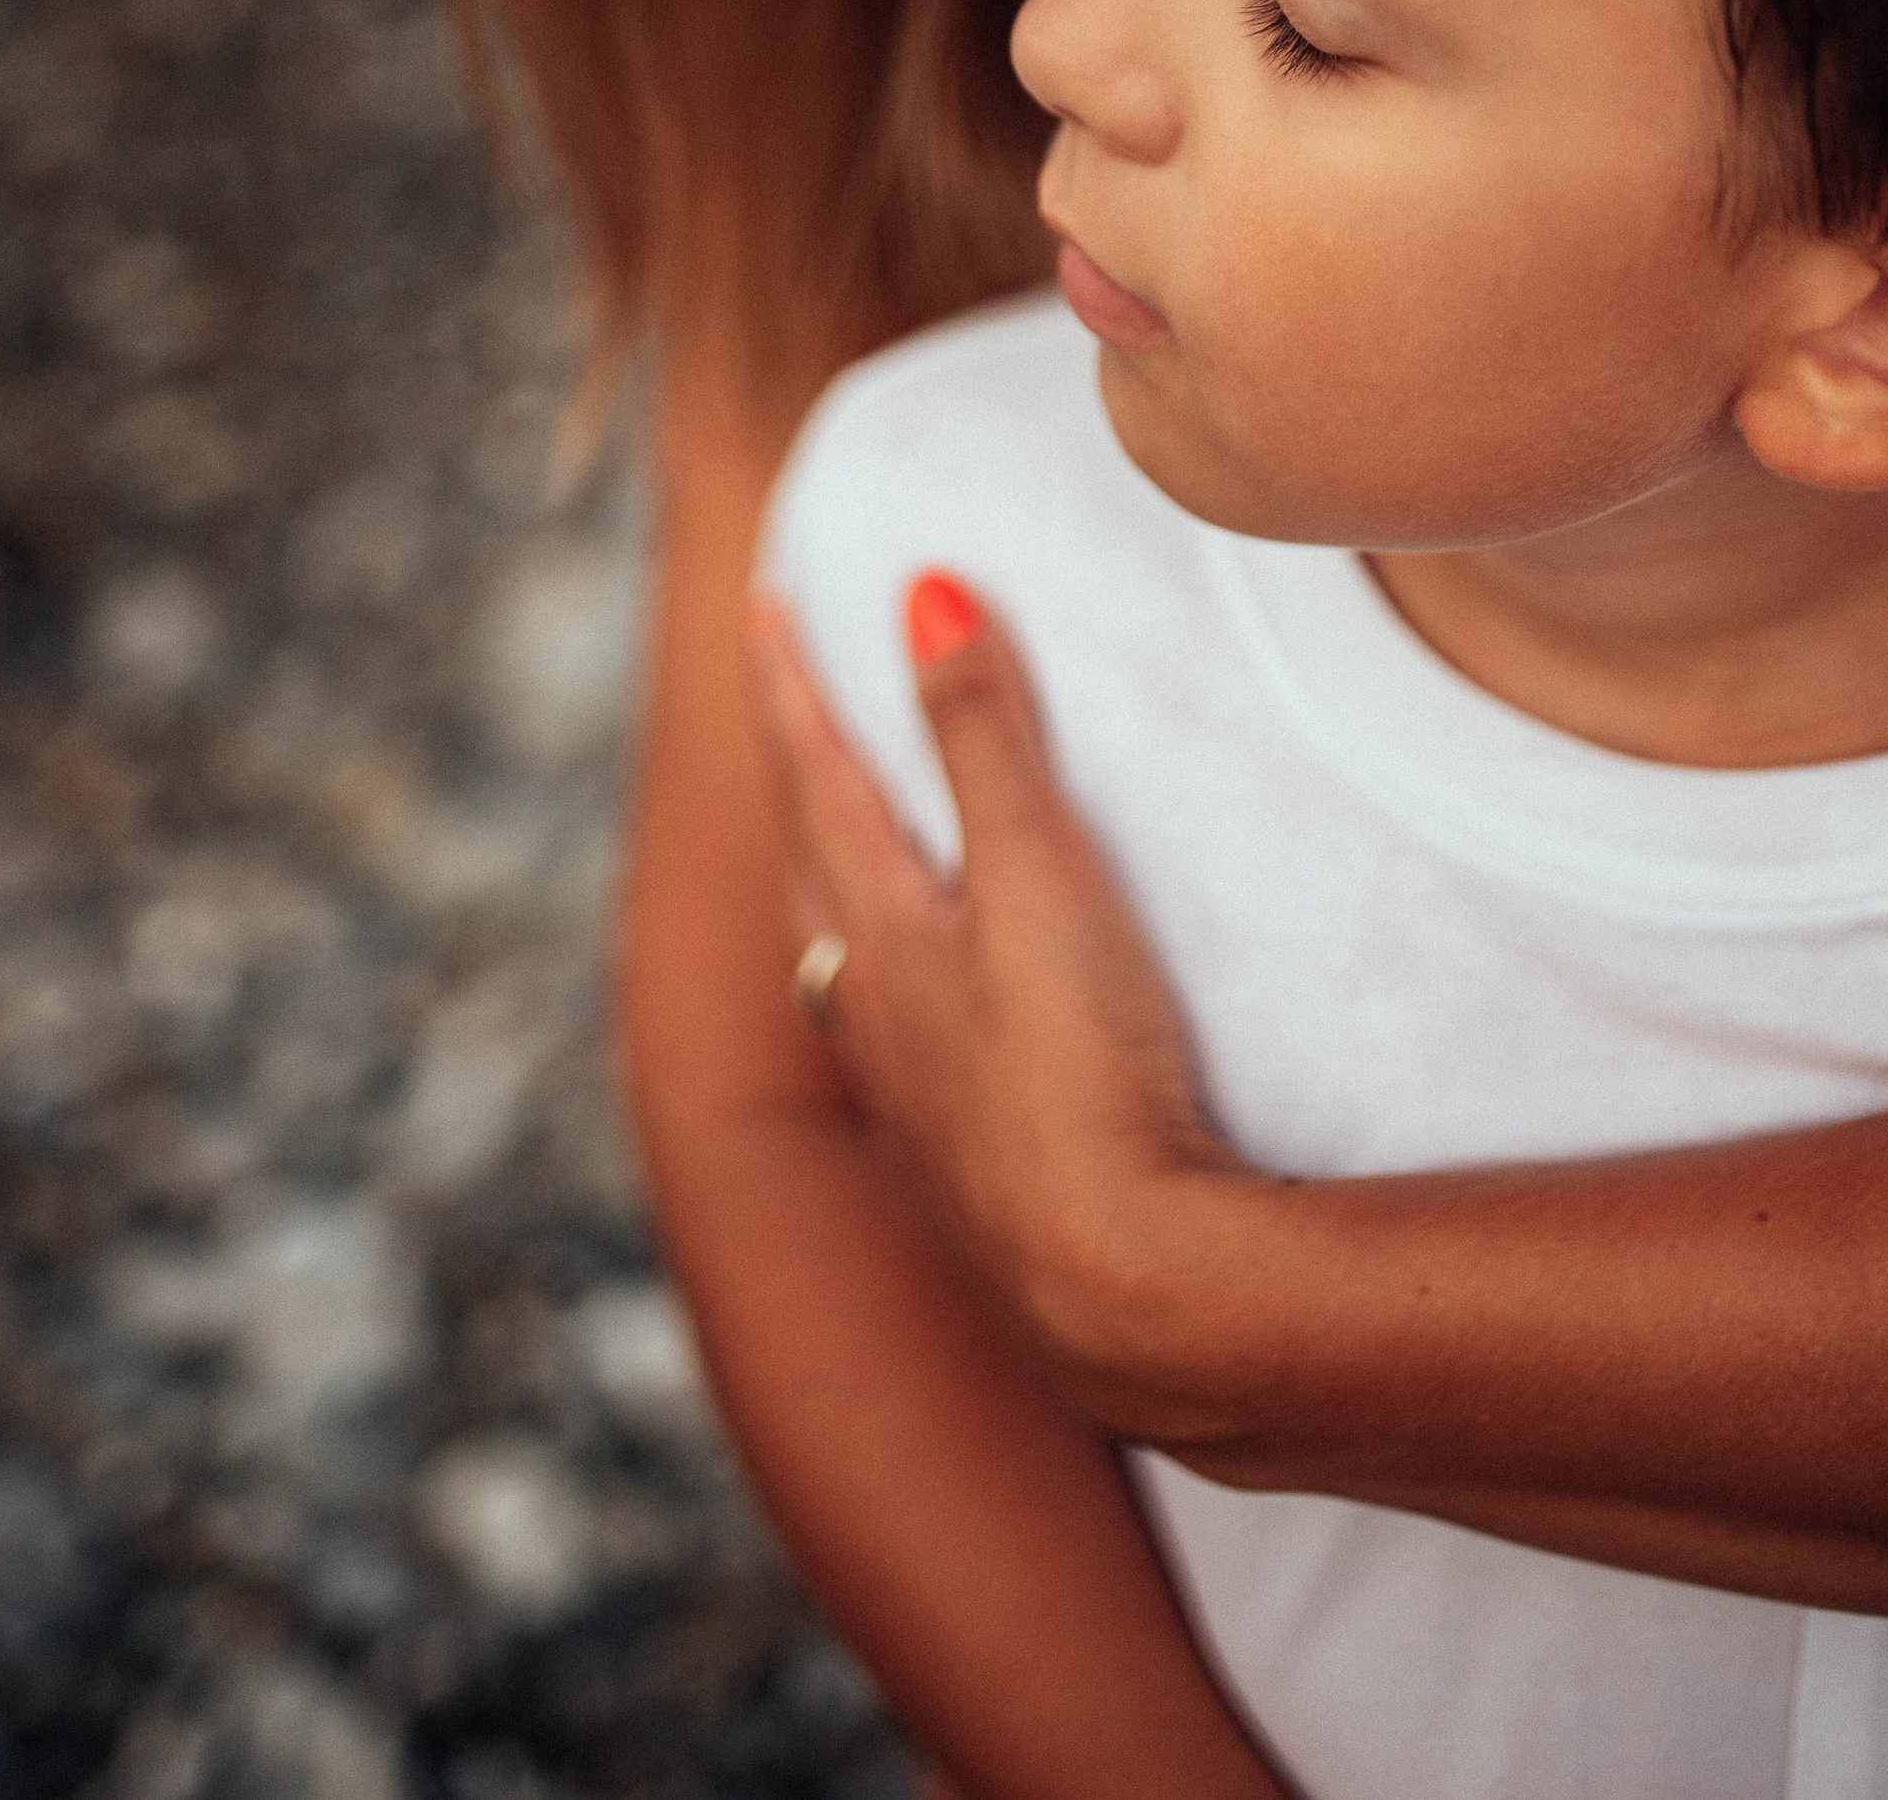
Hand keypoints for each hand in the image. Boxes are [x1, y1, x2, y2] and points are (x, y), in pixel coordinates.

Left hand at [748, 574, 1238, 1409]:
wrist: (1125, 1298)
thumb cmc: (1079, 1076)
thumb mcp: (1040, 876)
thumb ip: (984, 734)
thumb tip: (922, 589)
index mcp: (877, 939)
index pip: (818, 778)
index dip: (794, 683)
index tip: (763, 601)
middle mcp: (871, 1023)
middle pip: (811, 874)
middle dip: (799, 781)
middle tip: (792, 714)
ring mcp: (915, 1114)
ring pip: (842, 975)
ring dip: (836, 896)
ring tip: (845, 864)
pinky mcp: (970, 1184)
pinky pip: (899, 1056)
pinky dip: (893, 999)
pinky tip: (933, 1030)